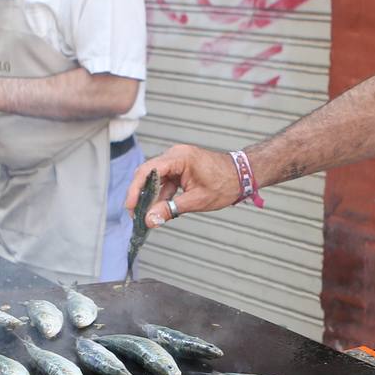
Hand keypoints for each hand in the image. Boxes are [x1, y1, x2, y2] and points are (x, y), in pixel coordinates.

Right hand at [126, 144, 240, 227]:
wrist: (243, 175)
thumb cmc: (225, 183)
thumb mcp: (197, 200)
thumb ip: (171, 209)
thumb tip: (150, 219)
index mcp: (179, 157)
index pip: (148, 170)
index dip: (135, 189)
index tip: (131, 207)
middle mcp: (175, 155)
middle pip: (148, 174)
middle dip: (141, 195)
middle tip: (136, 215)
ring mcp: (178, 160)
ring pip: (156, 179)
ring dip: (152, 197)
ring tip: (147, 216)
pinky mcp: (181, 168)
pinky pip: (166, 181)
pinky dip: (162, 195)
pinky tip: (160, 209)